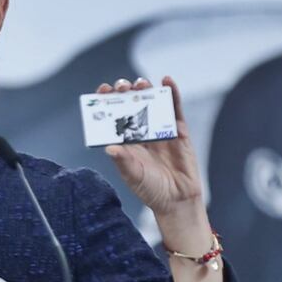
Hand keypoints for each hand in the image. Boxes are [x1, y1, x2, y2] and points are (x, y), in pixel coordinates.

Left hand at [97, 76, 203, 215]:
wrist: (178, 200)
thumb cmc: (151, 189)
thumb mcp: (133, 175)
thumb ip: (123, 161)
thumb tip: (109, 148)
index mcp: (124, 140)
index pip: (112, 116)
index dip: (106, 101)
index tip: (102, 90)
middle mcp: (140, 132)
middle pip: (130, 105)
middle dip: (125, 92)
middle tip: (122, 87)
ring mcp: (159, 129)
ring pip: (151, 103)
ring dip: (146, 90)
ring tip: (141, 84)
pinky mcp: (178, 130)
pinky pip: (174, 109)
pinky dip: (172, 94)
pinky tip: (167, 81)